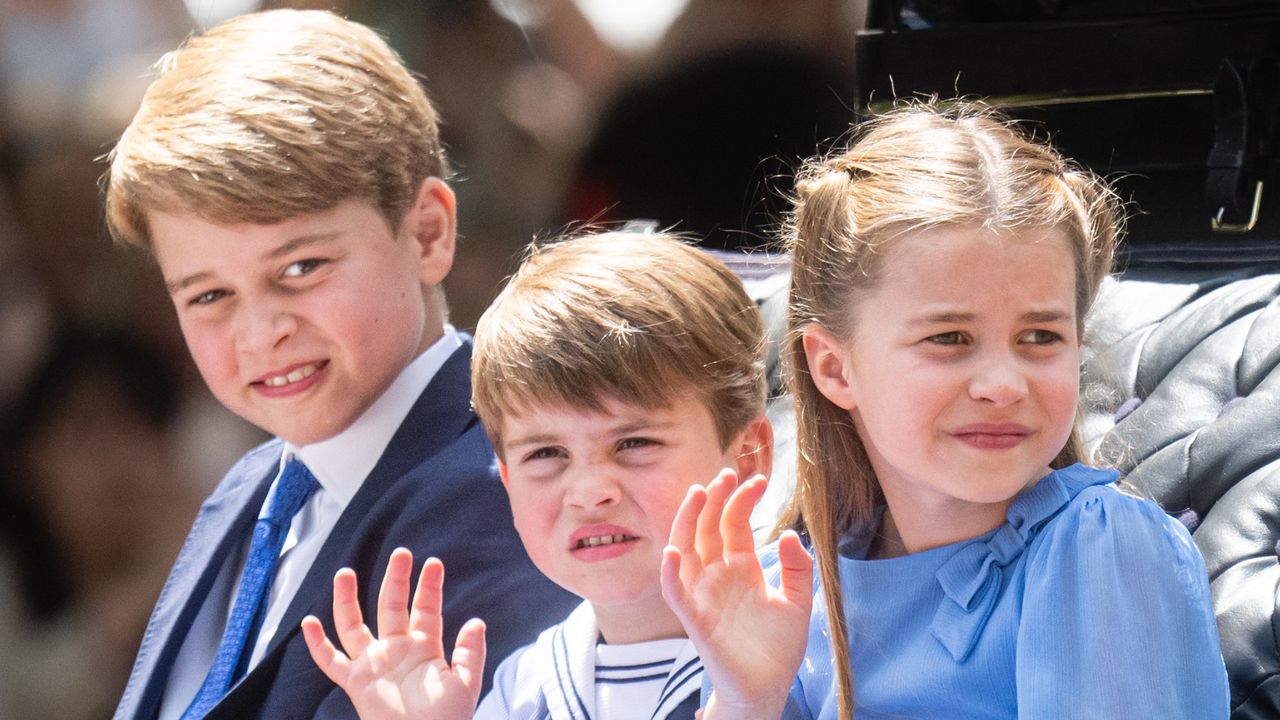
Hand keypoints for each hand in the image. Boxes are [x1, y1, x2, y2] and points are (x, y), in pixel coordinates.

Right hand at [301, 548, 485, 719]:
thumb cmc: (448, 719)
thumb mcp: (466, 684)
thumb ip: (470, 653)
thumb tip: (477, 621)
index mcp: (424, 647)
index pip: (426, 609)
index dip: (429, 587)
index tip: (433, 563)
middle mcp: (396, 650)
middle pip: (391, 606)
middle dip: (395, 579)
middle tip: (400, 553)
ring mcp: (374, 664)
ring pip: (354, 626)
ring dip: (348, 600)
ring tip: (345, 572)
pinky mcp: (357, 683)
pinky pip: (332, 662)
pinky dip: (318, 645)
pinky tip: (309, 623)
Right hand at [661, 469, 812, 719]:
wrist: (767, 687)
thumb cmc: (778, 647)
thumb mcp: (798, 601)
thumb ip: (798, 568)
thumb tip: (788, 534)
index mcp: (740, 567)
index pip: (734, 523)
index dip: (743, 500)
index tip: (758, 480)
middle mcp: (717, 575)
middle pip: (706, 527)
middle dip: (714, 499)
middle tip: (727, 474)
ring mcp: (703, 594)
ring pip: (684, 548)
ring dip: (687, 520)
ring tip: (699, 493)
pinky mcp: (694, 618)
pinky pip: (675, 591)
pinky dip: (669, 572)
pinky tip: (673, 551)